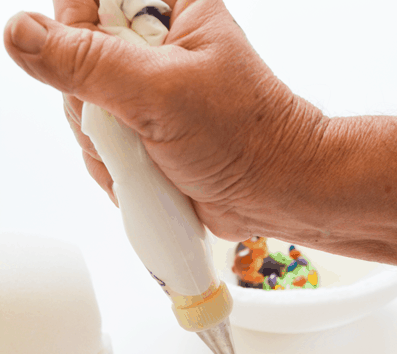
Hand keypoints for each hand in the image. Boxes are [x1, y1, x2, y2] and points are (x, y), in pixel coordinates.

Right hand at [4, 0, 326, 240]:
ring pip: (81, 109)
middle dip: (93, 104)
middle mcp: (150, 48)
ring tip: (148, 155)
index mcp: (167, 9)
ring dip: (105, 145)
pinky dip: (114, 169)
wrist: (274, 194)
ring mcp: (142, 95)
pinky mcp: (140, 135)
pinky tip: (145, 174)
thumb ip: (87, 62)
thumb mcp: (161, 92)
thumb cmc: (245, 137)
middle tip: (131, 124)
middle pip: (72, 58)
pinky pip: (98, 146)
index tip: (99, 68)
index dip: (76, 29)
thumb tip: (21, 34)